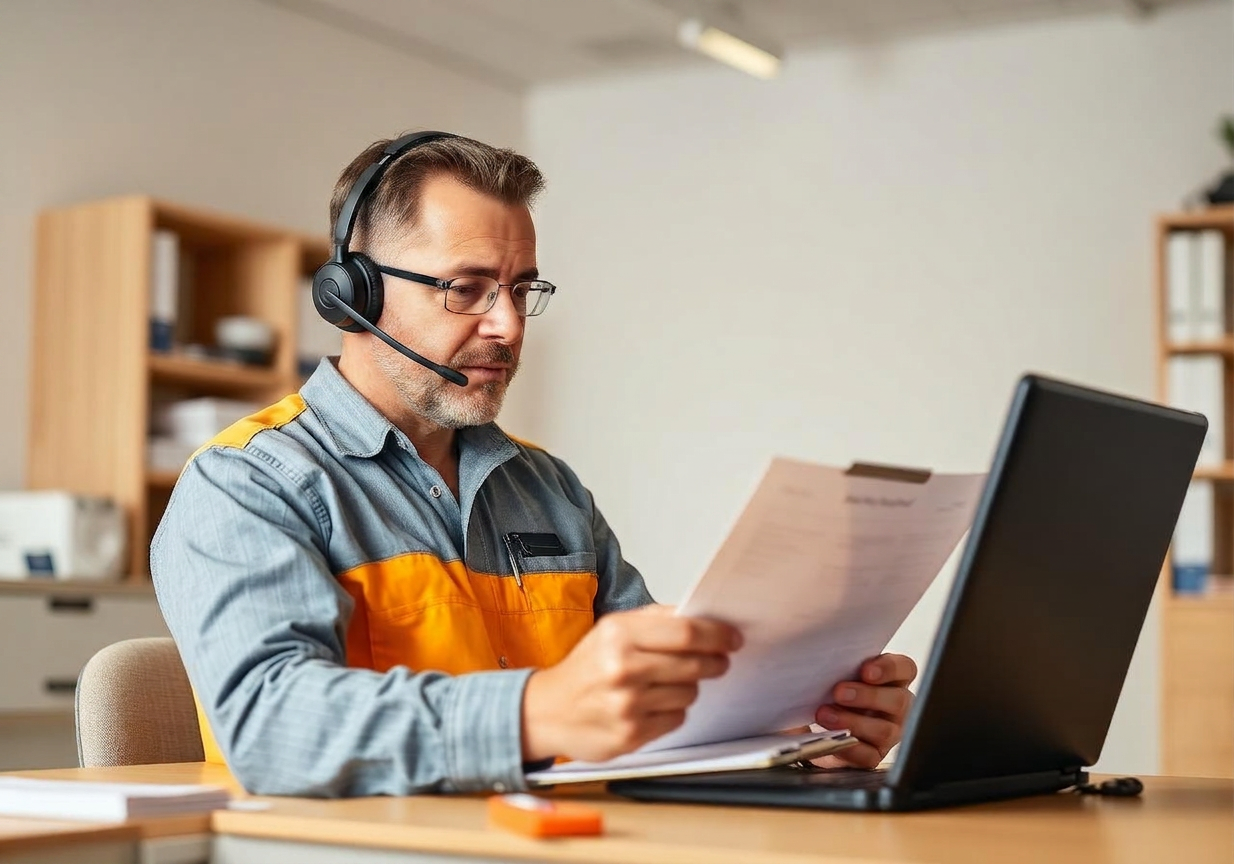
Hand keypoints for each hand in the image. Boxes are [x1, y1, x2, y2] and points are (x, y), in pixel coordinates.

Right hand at [521, 605, 740, 762]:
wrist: (547, 711)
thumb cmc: (586, 668)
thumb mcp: (611, 630)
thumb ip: (654, 619)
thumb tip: (701, 616)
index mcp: (618, 635)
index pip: (686, 632)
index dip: (717, 634)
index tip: (733, 638)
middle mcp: (622, 668)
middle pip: (694, 663)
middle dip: (714, 661)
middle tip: (719, 660)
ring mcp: (627, 705)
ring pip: (690, 693)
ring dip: (689, 687)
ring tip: (668, 683)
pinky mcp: (631, 735)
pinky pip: (677, 719)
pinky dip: (673, 711)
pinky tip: (653, 705)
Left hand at [813, 653, 916, 768]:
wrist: (813, 728)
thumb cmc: (828, 693)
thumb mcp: (830, 675)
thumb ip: (831, 666)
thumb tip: (808, 658)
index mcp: (890, 679)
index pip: (904, 669)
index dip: (889, 669)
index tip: (866, 670)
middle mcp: (895, 706)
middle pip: (898, 700)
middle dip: (868, 696)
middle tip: (839, 692)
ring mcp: (889, 733)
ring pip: (885, 730)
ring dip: (853, 722)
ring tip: (825, 714)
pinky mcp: (874, 755)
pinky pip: (868, 755)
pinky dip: (849, 747)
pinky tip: (832, 737)